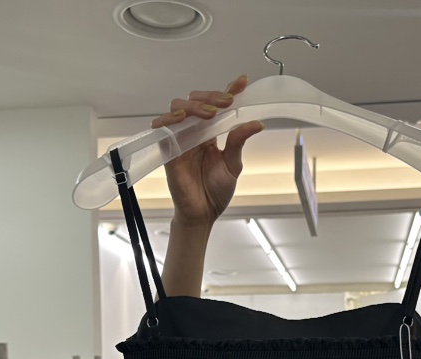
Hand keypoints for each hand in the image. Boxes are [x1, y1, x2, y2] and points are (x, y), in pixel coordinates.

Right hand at [151, 75, 263, 226]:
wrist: (203, 213)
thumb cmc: (216, 191)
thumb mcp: (233, 164)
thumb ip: (239, 141)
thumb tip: (256, 122)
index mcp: (212, 133)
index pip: (217, 105)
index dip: (228, 91)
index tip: (241, 83)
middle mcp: (195, 131)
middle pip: (196, 100)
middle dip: (211, 96)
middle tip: (226, 102)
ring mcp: (180, 138)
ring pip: (180, 107)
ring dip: (194, 105)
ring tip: (209, 113)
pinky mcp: (168, 149)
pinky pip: (163, 127)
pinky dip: (169, 118)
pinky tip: (181, 117)